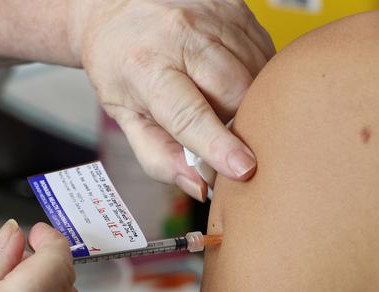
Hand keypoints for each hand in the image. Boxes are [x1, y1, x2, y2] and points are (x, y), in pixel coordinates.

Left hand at [70, 0, 274, 200]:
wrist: (115, 11)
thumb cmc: (119, 67)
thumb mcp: (124, 117)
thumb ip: (158, 157)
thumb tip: (199, 185)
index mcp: (145, 67)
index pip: (187, 113)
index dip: (217, 144)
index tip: (243, 168)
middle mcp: (180, 35)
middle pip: (234, 92)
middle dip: (237, 123)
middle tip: (222, 135)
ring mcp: (212, 16)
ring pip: (255, 72)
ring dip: (248, 100)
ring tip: (220, 103)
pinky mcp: (235, 6)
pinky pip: (263, 52)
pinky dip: (254, 76)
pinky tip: (231, 79)